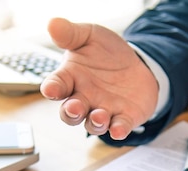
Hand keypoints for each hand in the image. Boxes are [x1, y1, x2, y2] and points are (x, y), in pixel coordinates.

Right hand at [40, 17, 158, 139]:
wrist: (136, 64)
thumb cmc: (106, 53)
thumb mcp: (90, 36)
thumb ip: (71, 34)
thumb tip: (53, 24)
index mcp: (71, 79)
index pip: (56, 86)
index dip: (52, 89)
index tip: (51, 90)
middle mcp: (84, 98)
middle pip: (70, 112)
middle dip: (70, 112)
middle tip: (74, 108)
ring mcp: (103, 110)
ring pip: (92, 124)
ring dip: (95, 123)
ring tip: (100, 116)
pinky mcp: (123, 118)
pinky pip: (118, 127)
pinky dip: (118, 130)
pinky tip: (118, 130)